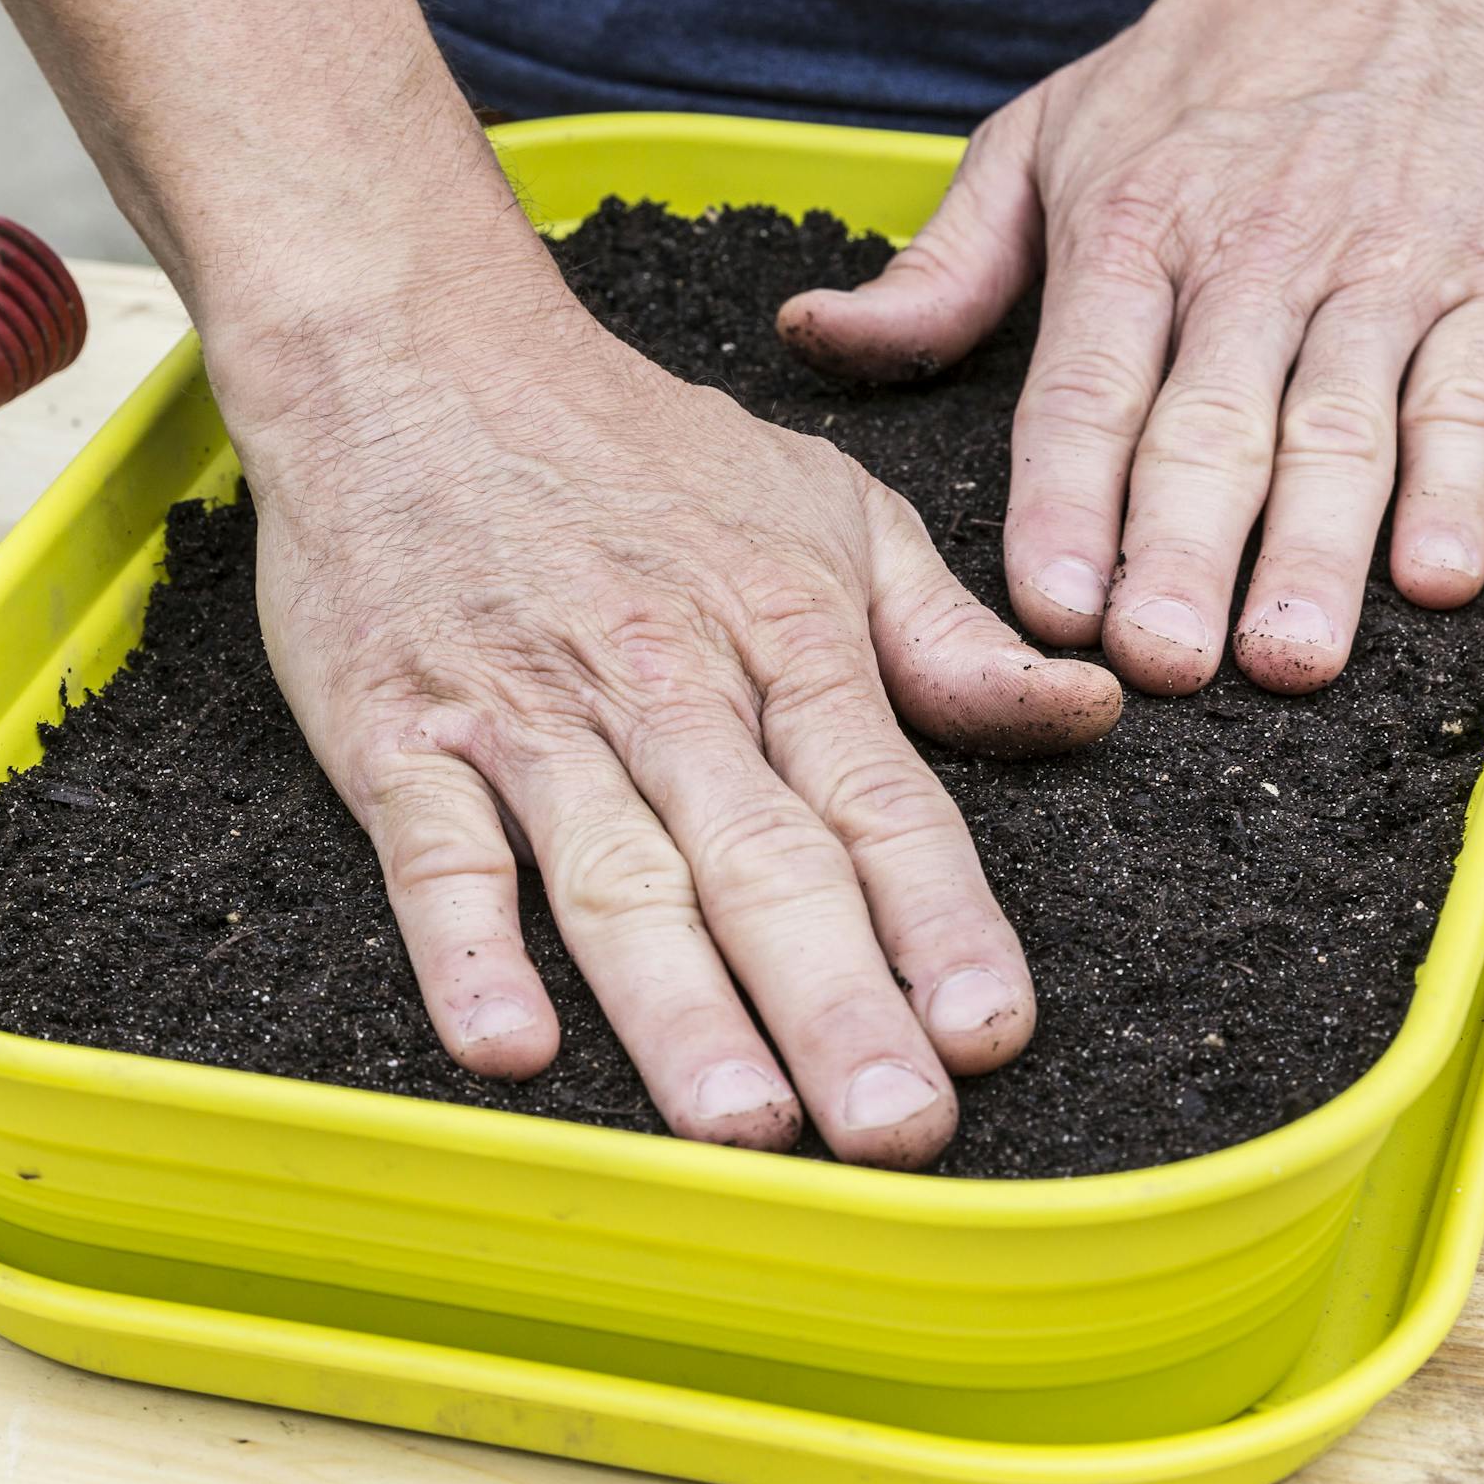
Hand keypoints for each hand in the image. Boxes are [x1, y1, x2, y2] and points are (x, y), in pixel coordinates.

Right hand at [218, 296, 1119, 1168]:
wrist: (418, 352)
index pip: (882, 803)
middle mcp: (668, 688)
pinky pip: (435, 851)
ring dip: (682, 1006)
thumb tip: (1085, 709)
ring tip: (743, 1128)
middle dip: (839, 1003)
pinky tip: (507, 1047)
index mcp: (786, 636)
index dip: (942, 922)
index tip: (992, 1033)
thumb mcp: (825, 508)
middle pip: (764, 863)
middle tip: (896, 1131)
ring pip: (616, 874)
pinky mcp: (398, 733)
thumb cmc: (633, 447)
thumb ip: (945, 633)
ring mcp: (528, 715)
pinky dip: (465, 947)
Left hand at [779, 0, 1483, 695]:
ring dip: (1313, 551)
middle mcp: (1246, 261)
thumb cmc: (1207, 67)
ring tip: (1287, 657)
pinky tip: (1435, 580)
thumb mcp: (1044, 135)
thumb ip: (941, 266)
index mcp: (1126, 232)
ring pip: (1335, 430)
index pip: (1085, 392)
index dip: (1066, 503)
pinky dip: (1458, 491)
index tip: (1050, 607)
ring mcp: (1370, 275)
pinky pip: (1467, 399)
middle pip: (1206, 431)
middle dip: (1179, 554)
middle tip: (1159, 660)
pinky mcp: (1479, 284)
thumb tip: (815, 332)